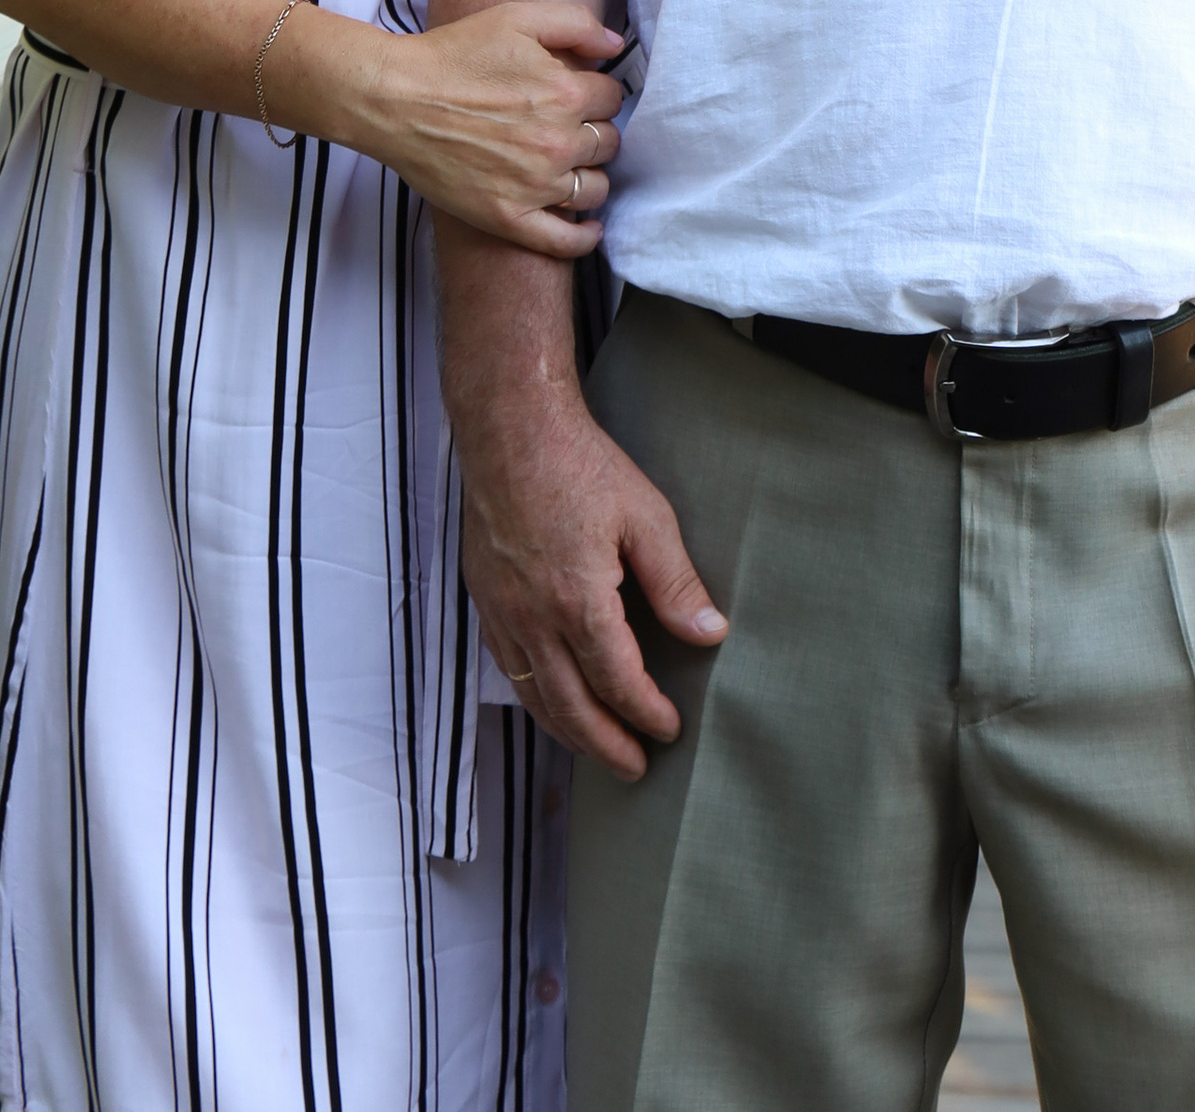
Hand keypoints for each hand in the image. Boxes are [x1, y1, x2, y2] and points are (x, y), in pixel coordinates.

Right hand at [346, 3, 631, 253]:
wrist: (395, 100)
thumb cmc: (453, 55)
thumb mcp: (516, 17)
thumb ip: (576, 23)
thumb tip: (616, 44)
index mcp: (566, 93)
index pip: (613, 97)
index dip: (596, 91)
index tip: (578, 92)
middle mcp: (558, 142)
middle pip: (608, 142)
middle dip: (593, 130)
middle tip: (567, 125)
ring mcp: (535, 186)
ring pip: (595, 188)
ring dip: (588, 175)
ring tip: (570, 165)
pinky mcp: (508, 218)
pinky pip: (564, 242)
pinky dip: (583, 239)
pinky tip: (590, 228)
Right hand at [457, 394, 725, 776]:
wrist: (509, 427)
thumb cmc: (579, 464)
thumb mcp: (645, 516)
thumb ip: (676, 581)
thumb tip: (710, 633)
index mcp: (578, 602)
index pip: (617, 682)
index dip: (646, 713)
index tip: (670, 729)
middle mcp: (533, 619)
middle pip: (571, 707)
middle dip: (607, 745)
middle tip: (636, 768)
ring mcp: (502, 613)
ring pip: (534, 696)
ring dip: (568, 732)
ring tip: (598, 750)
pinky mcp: (484, 599)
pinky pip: (508, 669)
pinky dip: (533, 699)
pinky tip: (550, 702)